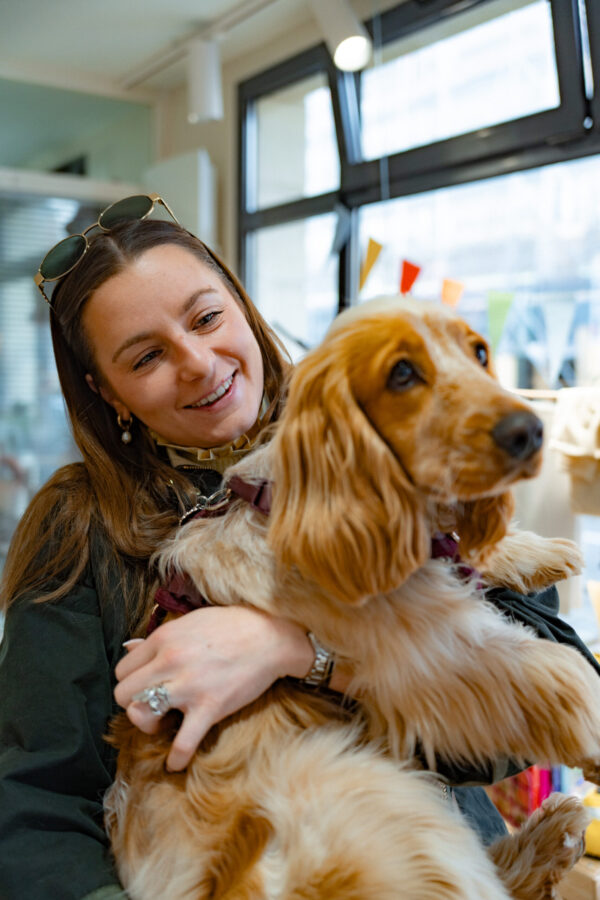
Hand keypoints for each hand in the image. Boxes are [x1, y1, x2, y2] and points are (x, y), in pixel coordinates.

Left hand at [114, 605, 313, 771]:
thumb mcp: (189, 622)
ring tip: (162, 724)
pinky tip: (175, 764)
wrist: (270, 637)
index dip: (131, 679)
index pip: (122, 669)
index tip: (144, 684)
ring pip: (141, 716)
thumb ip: (158, 637)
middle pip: (124, 694)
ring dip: (148, 726)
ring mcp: (189, 686)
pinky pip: (183, 743)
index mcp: (163, 639)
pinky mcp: (210, 707)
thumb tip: (129, 647)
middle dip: (133, 702)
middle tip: (151, 703)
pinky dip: (176, 758)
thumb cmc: (231, 625)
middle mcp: (169, 661)